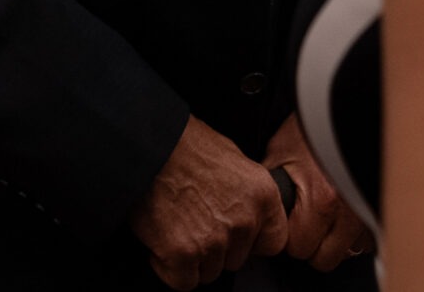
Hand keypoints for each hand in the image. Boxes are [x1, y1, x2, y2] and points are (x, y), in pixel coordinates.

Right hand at [131, 115, 287, 290]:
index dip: (252, 241)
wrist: (149, 145)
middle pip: (236, 259)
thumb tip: (246, 212)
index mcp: (263, 195)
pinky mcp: (183, 254)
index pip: (274, 242)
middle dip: (216, 247)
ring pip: (209, 272)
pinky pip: (183, 280)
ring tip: (177, 224)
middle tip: (195, 220)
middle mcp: (244, 221)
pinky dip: (170, 267)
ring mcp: (214, 240)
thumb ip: (247, 194)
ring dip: (193, 256)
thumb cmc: (184, 145)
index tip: (236, 235)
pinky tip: (163, 240)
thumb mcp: (232, 158)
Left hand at [265, 113, 372, 271]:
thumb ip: (271, 187)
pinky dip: (354, 231)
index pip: (297, 247)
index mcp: (321, 199)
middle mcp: (348, 211)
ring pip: (348, 252)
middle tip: (305, 219)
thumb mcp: (280, 151)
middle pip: (323, 258)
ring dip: (335, 239)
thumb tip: (258, 208)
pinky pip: (367, 239)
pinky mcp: (378, 209)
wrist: (347, 105)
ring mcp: (367, 213)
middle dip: (311, 242)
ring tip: (325, 213)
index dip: (287, 234)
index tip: (288, 221)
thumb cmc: (316, 124)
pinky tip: (343, 211)